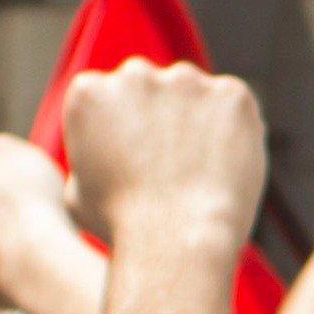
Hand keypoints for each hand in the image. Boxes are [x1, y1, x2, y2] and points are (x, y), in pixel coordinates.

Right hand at [60, 62, 264, 250]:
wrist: (177, 238)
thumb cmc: (122, 226)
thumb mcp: (77, 195)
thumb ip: (86, 161)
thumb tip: (100, 157)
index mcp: (89, 92)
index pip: (108, 94)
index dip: (124, 126)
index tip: (136, 156)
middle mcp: (135, 74)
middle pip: (151, 85)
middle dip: (160, 114)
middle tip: (172, 162)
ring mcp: (187, 80)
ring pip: (194, 94)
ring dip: (198, 119)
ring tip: (201, 170)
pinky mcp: (231, 94)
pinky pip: (234, 107)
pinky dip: (236, 130)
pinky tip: (226, 166)